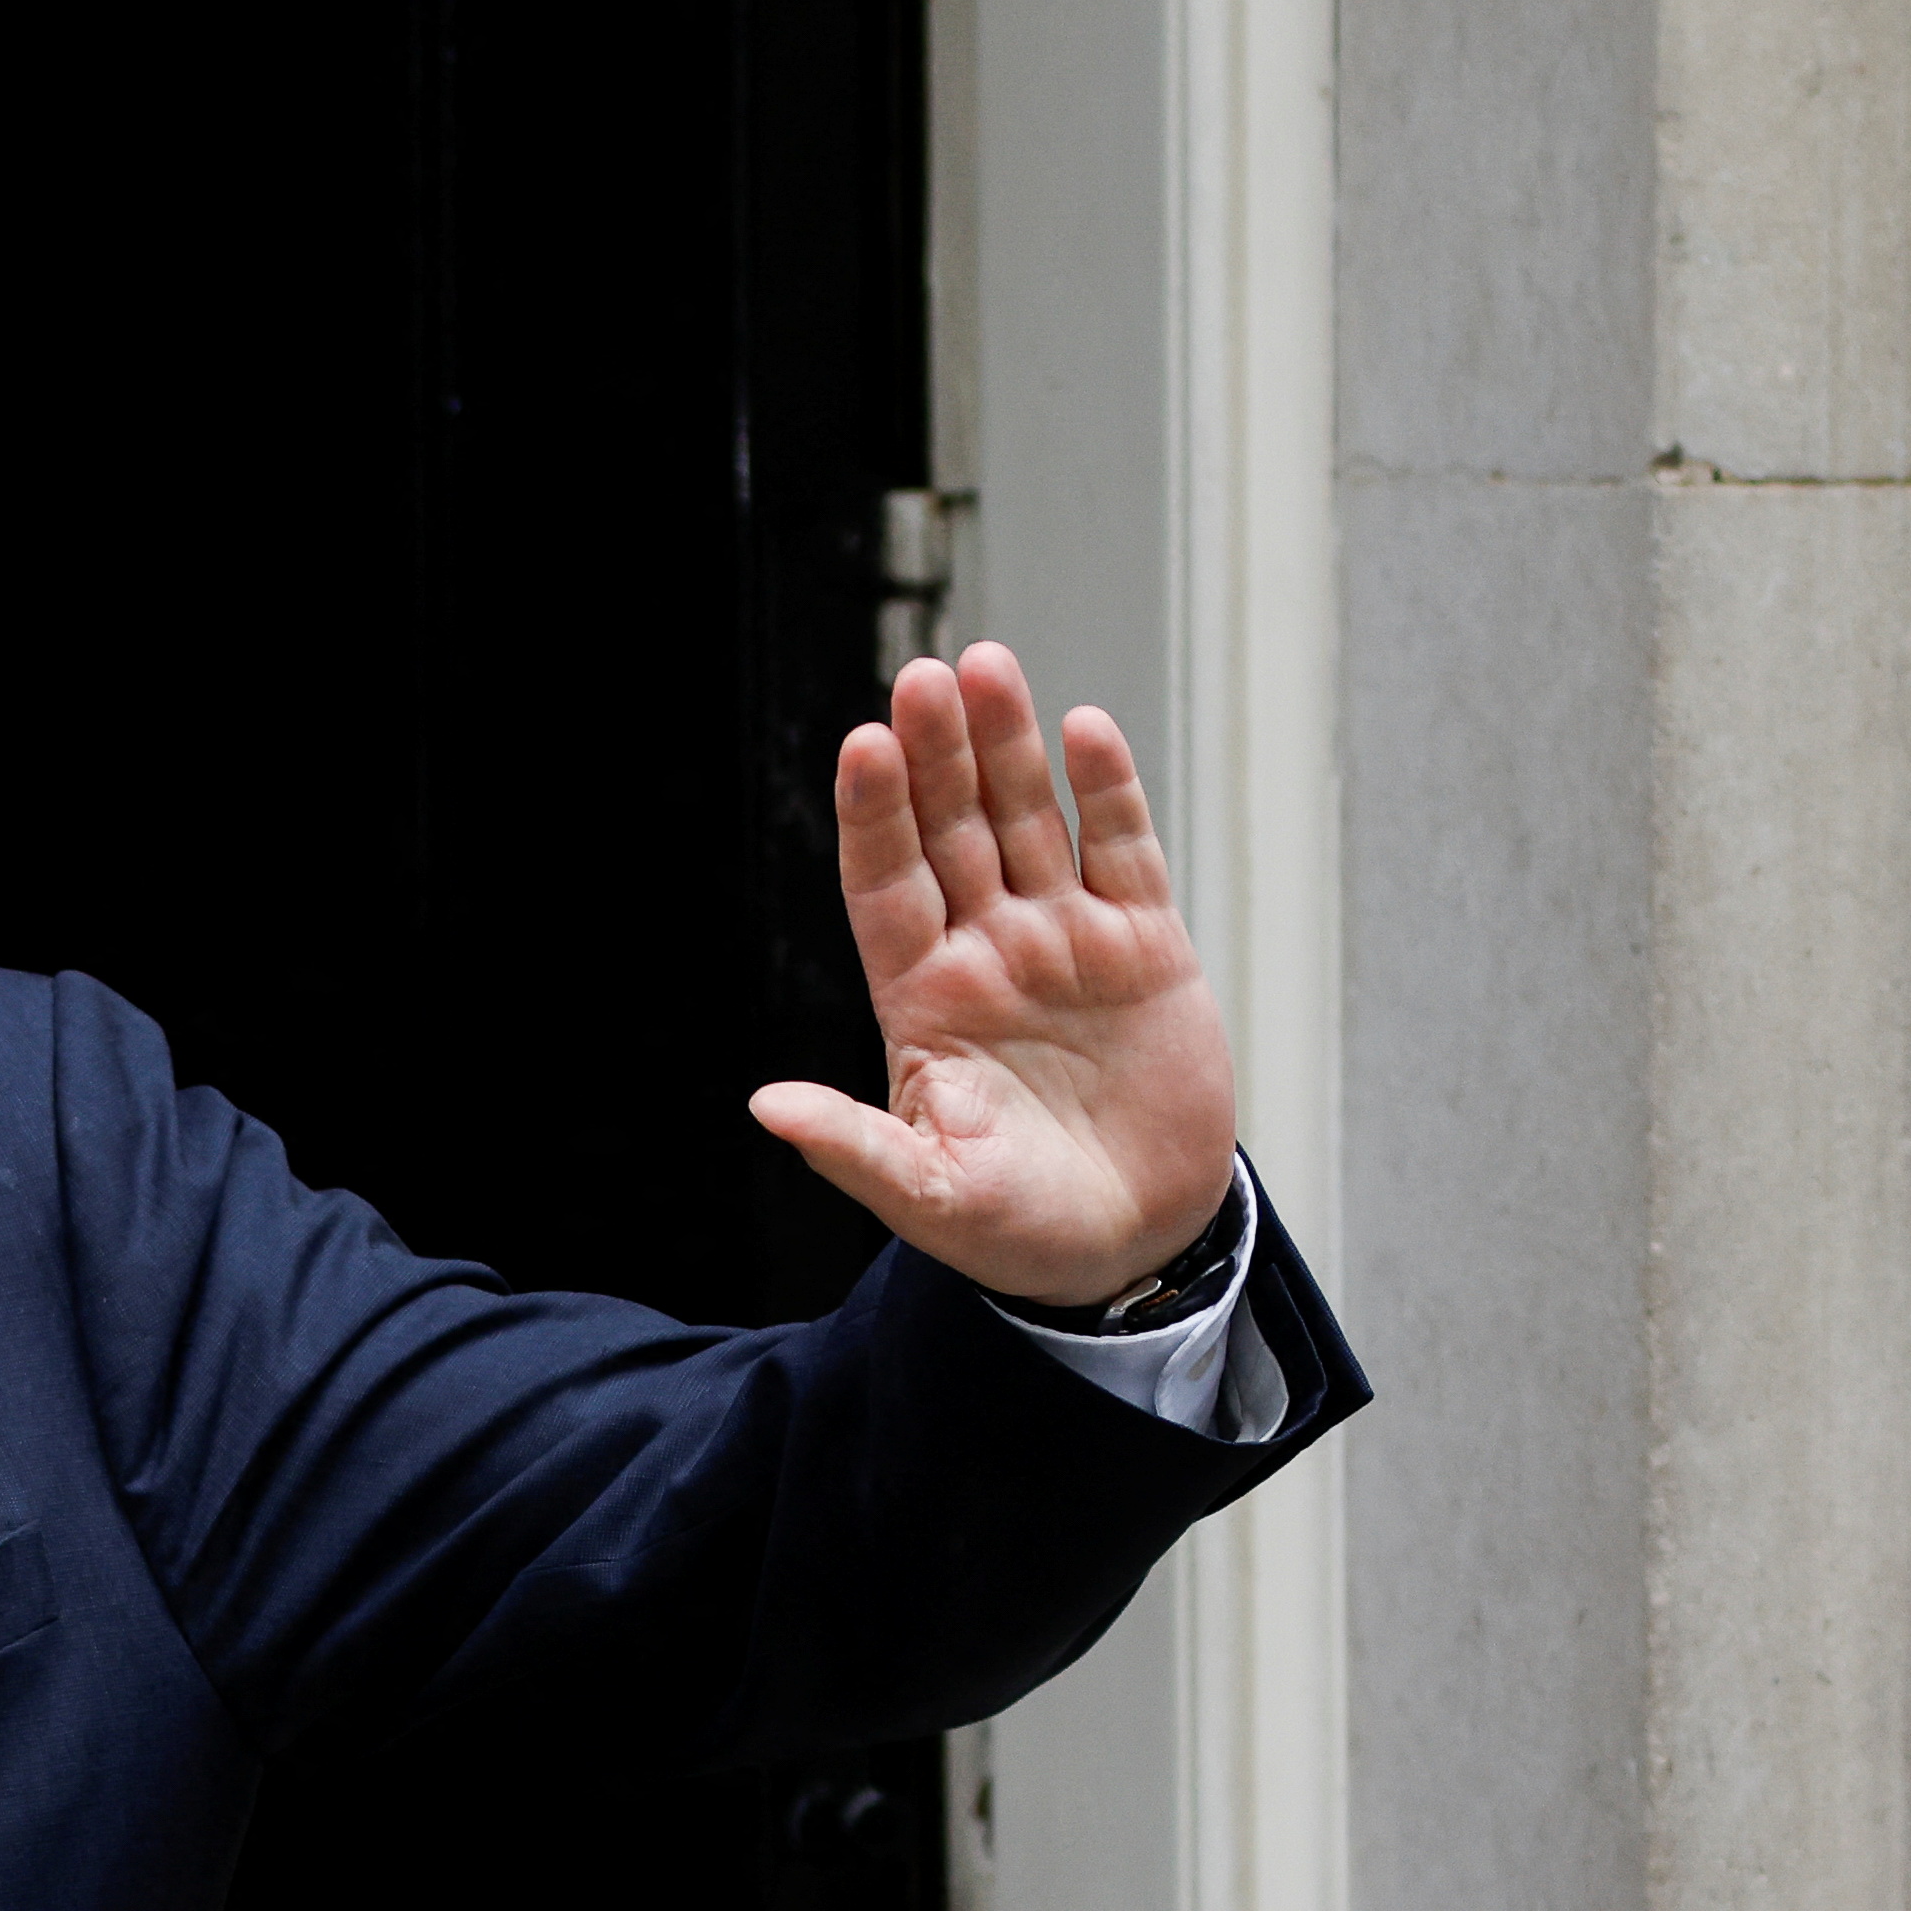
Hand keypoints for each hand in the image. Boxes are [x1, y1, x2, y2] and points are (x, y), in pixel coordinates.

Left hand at [753, 641, 1240, 1305]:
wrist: (1130, 1243)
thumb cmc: (1015, 1227)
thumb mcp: (928, 1196)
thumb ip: (854, 1147)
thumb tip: (767, 1108)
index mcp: (922, 1000)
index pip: (885, 886)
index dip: (875, 818)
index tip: (864, 745)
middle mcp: (985, 952)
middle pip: (953, 831)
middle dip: (937, 754)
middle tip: (923, 674)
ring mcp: (1063, 941)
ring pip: (1030, 820)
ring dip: (1010, 746)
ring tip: (988, 667)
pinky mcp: (1143, 947)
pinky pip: (1122, 851)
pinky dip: (1107, 791)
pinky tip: (1084, 729)